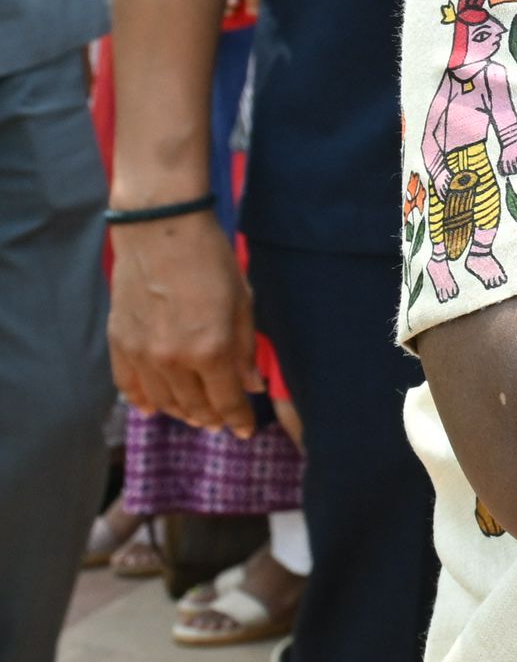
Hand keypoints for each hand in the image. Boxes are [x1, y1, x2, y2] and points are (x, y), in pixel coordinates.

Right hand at [111, 212, 260, 435]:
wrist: (161, 231)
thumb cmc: (211, 260)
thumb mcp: (243, 303)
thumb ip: (245, 349)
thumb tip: (252, 385)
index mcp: (210, 350)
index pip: (226, 401)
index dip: (238, 419)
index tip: (245, 430)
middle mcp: (172, 359)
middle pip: (193, 406)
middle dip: (211, 418)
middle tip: (222, 422)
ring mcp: (141, 353)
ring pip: (162, 401)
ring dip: (181, 412)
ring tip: (195, 416)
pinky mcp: (119, 342)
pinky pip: (128, 385)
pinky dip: (141, 400)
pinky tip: (153, 408)